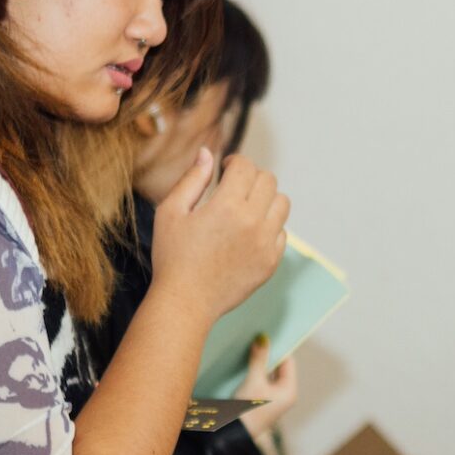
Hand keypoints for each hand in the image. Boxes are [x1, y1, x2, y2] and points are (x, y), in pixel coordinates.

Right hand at [150, 146, 289, 322]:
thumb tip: (208, 153)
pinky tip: (249, 232)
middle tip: (235, 188)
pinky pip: (282, 232)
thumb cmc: (173, 256)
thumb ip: (193, 179)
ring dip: (266, 199)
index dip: (235, 162)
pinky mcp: (271, 262)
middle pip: (268, 181)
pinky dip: (269, 226)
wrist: (186, 301)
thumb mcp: (171, 212)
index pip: (246, 167)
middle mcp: (253, 223)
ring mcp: (266, 244)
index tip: (225, 170)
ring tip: (245, 208)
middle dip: (251, 178)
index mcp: (227, 206)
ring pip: (282, 204)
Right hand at [234, 337, 298, 439]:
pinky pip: (260, 381)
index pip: (288, 361)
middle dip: (267, 354)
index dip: (279, 347)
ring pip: (268, 374)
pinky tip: (244, 364)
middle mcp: (284, 395)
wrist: (232, 435)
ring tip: (249, 348)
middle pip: (278, 367)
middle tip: (256, 338)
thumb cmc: (247, 410)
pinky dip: (254, 372)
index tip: (267, 333)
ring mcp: (273, 399)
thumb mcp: (253, 380)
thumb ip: (259, 358)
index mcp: (290, 390)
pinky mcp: (261, 402)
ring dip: (259, 363)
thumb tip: (263, 338)